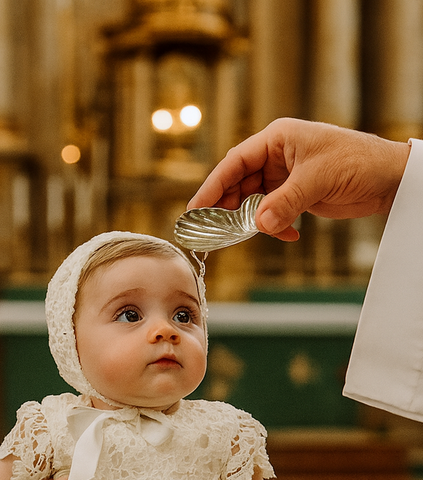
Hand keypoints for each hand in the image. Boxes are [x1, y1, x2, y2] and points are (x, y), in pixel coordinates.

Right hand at [188, 117, 410, 240]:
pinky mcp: (296, 193)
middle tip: (213, 232)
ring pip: (253, 200)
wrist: (388, 178)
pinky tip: (288, 234)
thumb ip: (284, 203)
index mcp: (277, 139)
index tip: (195, 209)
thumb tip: (258, 225)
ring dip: (251, 220)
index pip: (234, 162)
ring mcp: (285, 175)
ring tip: (246, 236)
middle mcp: (277, 155)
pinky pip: (272, 212)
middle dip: (227, 208)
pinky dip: (275, 226)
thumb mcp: (316, 181)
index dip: (212, 186)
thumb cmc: (356, 163)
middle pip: (238, 182)